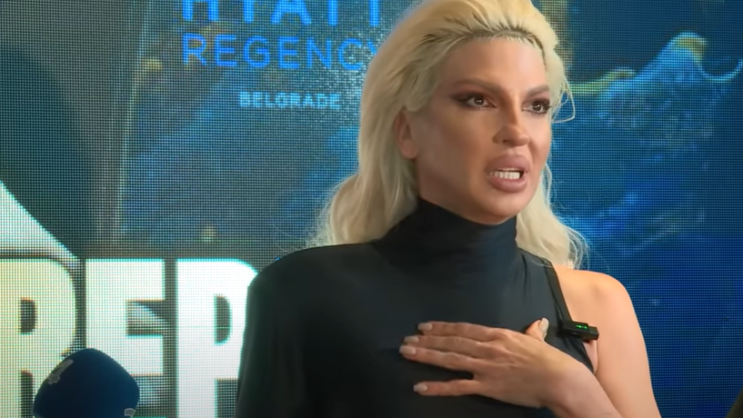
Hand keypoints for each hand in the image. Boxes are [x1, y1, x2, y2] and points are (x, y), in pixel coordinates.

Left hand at [399, 318, 585, 407]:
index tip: (424, 327)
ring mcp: (485, 366)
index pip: (463, 329)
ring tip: (407, 353)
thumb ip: (533, 331)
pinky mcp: (487, 386)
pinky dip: (437, 387)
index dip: (442, 328)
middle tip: (406, 339)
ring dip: (426, 355)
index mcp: (497, 335)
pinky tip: (420, 387)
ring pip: (449, 359)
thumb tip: (538, 322)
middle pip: (451, 342)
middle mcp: (487, 347)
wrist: (559, 379)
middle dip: (427, 341)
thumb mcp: (537, 341)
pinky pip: (457, 386)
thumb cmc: (550, 360)